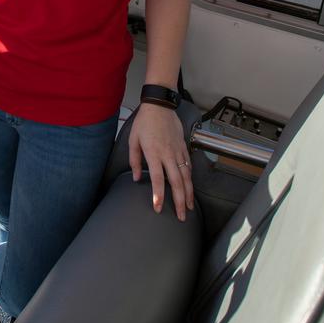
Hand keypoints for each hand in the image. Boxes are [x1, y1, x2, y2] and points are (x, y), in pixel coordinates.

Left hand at [128, 103, 194, 221]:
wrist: (159, 106)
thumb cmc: (144, 122)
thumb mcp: (133, 140)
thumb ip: (135, 160)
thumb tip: (137, 178)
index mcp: (154, 153)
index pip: (158, 179)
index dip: (158, 195)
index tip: (158, 207)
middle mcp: (168, 154)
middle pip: (177, 182)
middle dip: (179, 201)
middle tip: (180, 216)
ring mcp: (178, 151)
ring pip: (186, 176)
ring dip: (188, 193)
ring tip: (189, 207)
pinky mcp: (183, 147)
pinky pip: (188, 166)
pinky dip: (190, 179)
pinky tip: (190, 188)